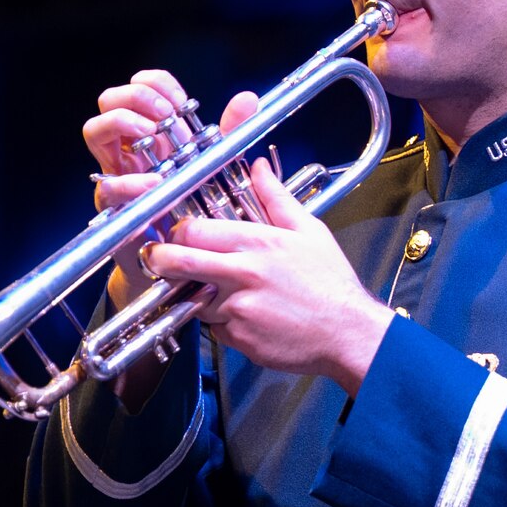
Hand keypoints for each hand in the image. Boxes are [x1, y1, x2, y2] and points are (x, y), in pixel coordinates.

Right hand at [83, 69, 259, 307]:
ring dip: (123, 125)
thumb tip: (248, 99)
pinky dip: (130, 181)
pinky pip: (108, 185)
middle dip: (137, 98)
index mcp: (154, 133)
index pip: (143, 86)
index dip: (157, 84)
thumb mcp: (217, 165)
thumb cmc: (194, 210)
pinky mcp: (115, 207)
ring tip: (152, 138)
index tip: (181, 103)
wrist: (181, 263)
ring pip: (95, 130)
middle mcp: (130, 149)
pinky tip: (155, 183)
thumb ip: (231, 132)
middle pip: (110, 99)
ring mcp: (118, 174)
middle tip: (164, 117)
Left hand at [144, 158, 393, 393]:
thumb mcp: (309, 231)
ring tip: (220, 292)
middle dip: (159, 259)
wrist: (348, 332)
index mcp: (257, 242)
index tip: (177, 235)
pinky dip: (221, 323)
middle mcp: (242, 273)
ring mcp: (237, 308)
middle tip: (157, 259)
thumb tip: (259, 168)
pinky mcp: (238, 337)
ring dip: (197, 296)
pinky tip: (245, 317)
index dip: (178, 232)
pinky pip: (214, 328)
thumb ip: (276, 198)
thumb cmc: (331, 283)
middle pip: (178, 262)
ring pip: (194, 298)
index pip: (194, 230)